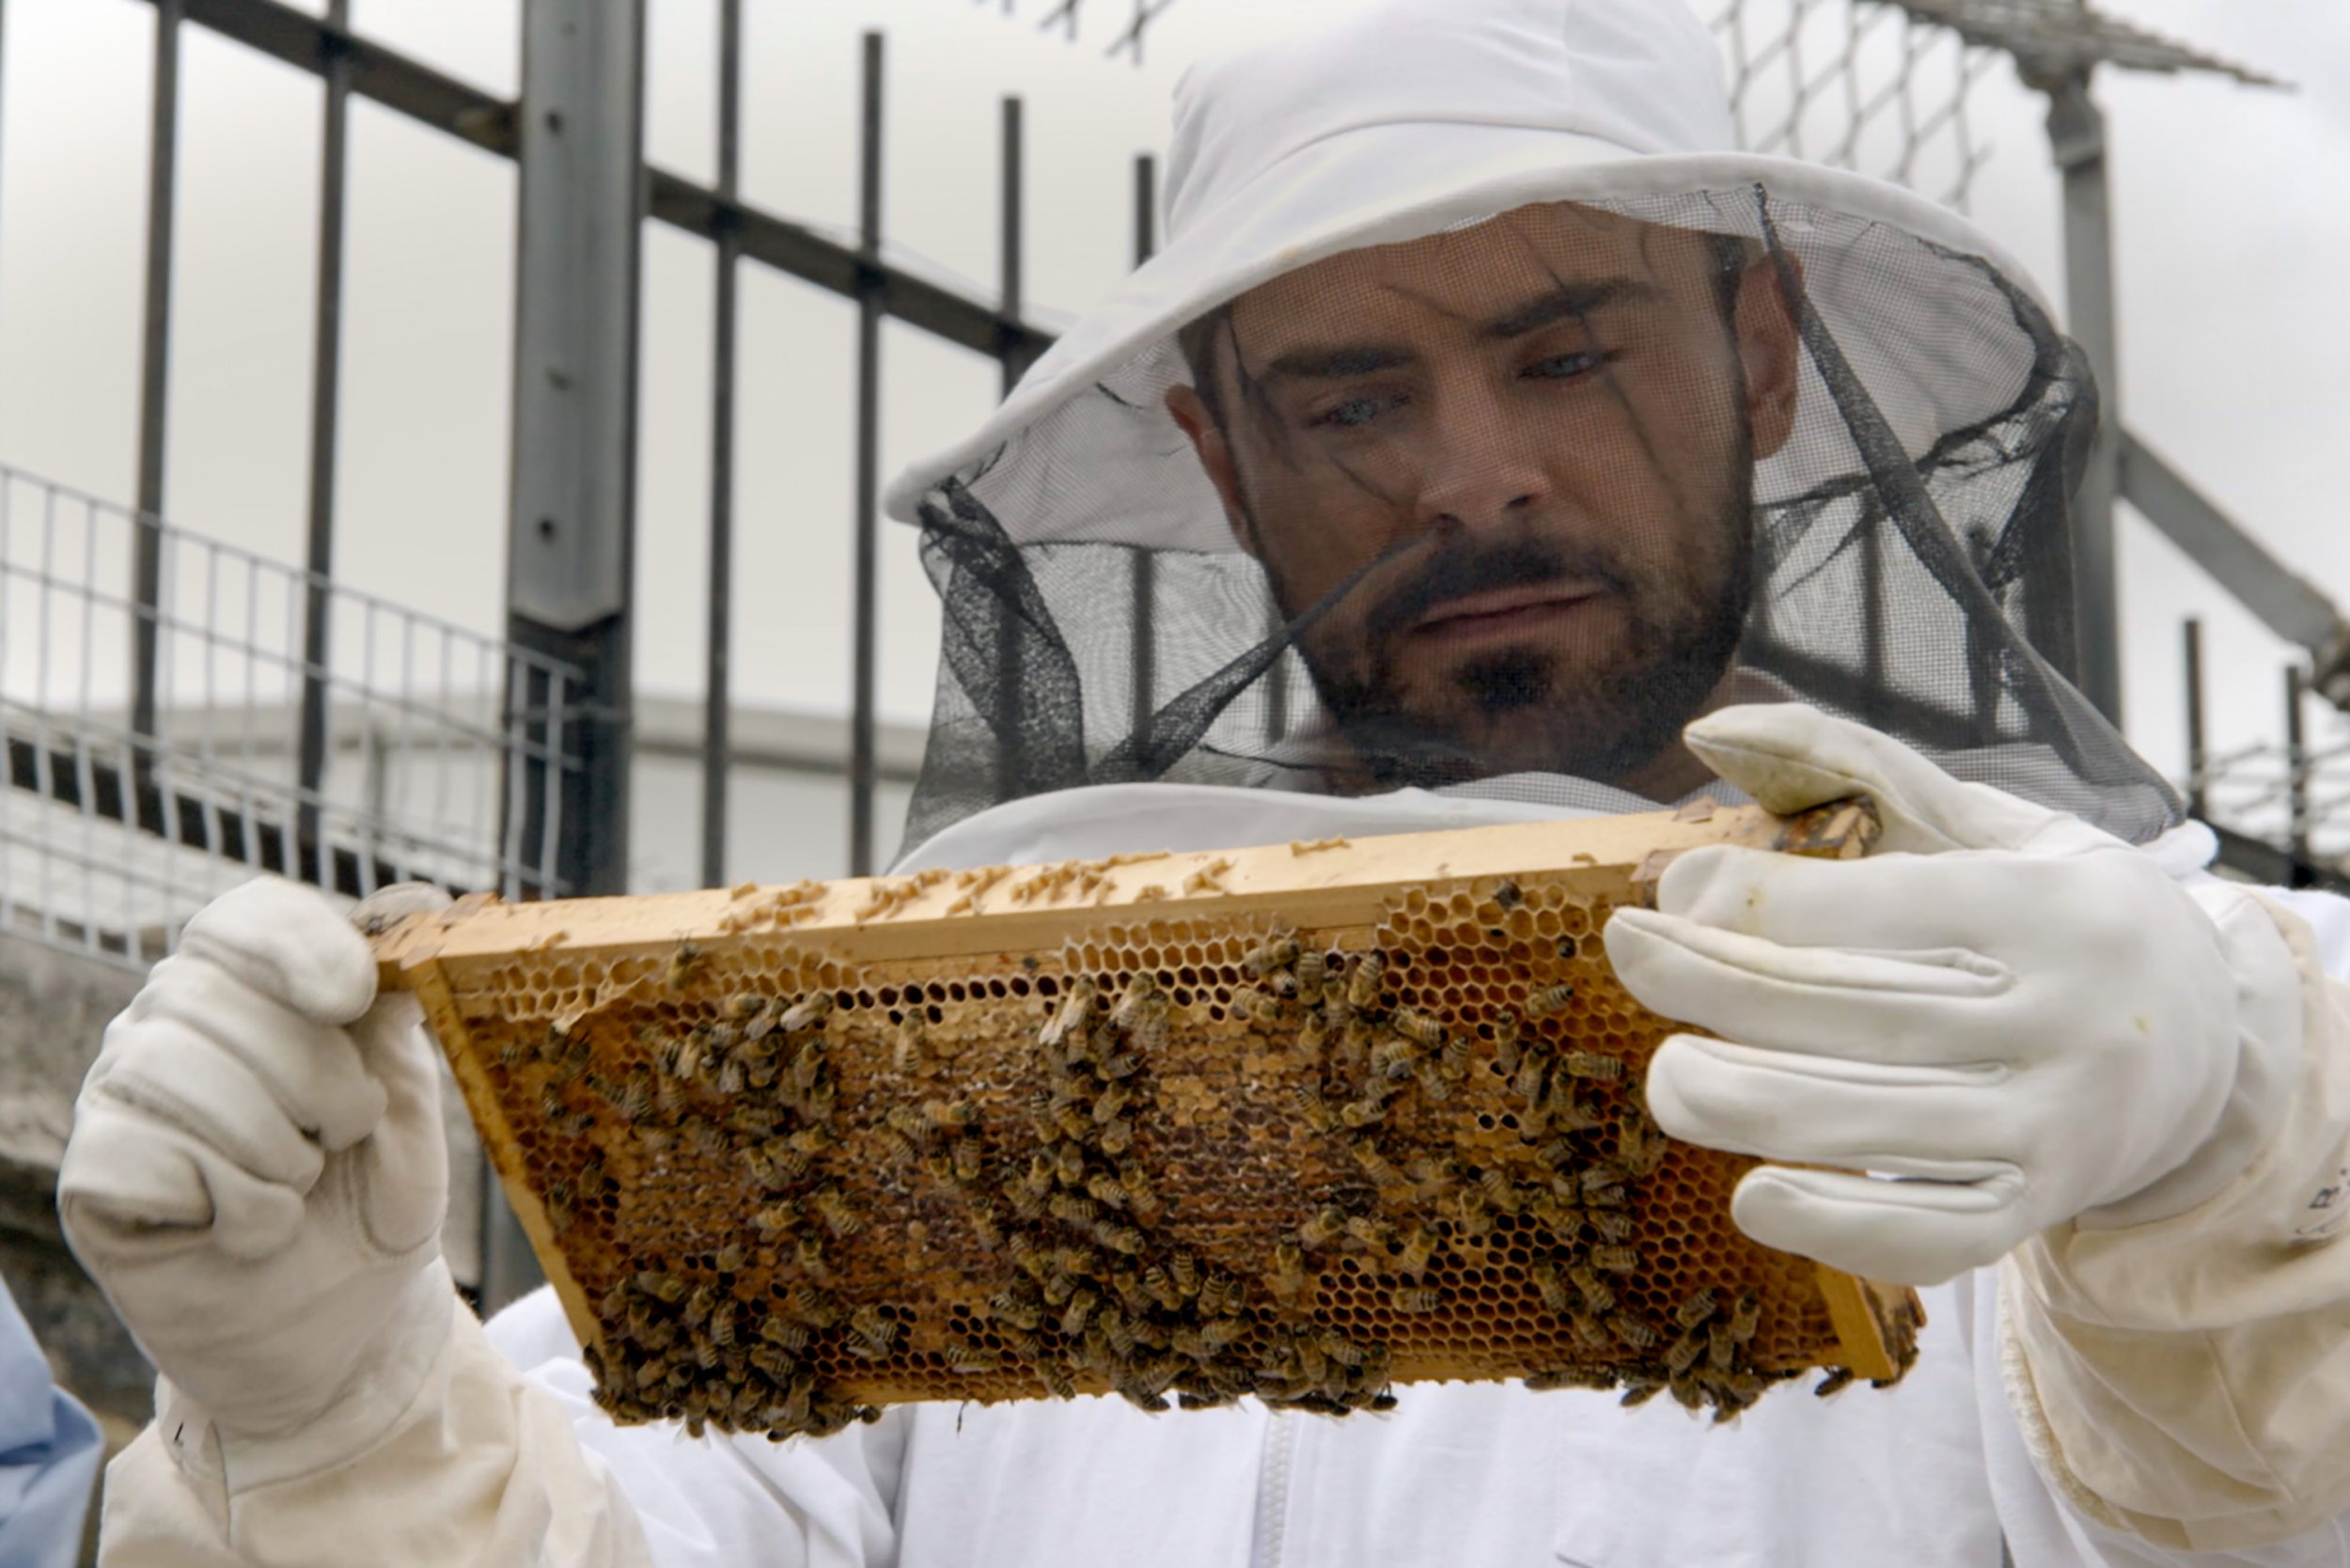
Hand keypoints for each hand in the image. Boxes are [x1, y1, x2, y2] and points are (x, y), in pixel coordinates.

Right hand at [58, 877, 456, 1442]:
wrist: (355, 1312)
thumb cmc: (376, 1189)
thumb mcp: (407, 1087)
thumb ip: (399, 998)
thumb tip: (417, 901)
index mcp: (248, 981)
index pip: (249, 915)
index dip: (302, 946)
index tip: (354, 998)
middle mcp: (170, 1019)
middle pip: (225, 997)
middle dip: (319, 1082)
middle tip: (341, 1135)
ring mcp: (121, 1093)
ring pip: (183, 1077)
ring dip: (281, 1150)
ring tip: (302, 1183)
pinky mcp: (97, 1177)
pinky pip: (151, 1159)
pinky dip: (236, 1205)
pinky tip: (254, 1226)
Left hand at [1603, 704, 2301, 1285]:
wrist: (2210, 1049)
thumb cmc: (2059, 914)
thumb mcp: (1984, 821)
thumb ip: (1846, 765)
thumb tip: (1706, 727)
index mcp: (2051, 907)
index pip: (1876, 906)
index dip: (1752, 899)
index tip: (1672, 889)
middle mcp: (2066, 1020)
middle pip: (1856, 1011)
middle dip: (1715, 984)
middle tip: (1629, 956)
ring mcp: (2056, 1129)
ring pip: (1874, 1126)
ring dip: (1744, 1105)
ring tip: (1667, 1079)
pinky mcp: (2038, 1210)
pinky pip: (1928, 1236)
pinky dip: (1834, 1225)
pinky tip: (1750, 1198)